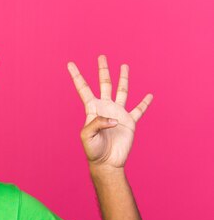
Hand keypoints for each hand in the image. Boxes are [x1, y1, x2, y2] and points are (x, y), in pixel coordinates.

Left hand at [67, 55, 152, 169]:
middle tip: (101, 56)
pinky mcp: (129, 122)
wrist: (106, 162)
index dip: (77, 76)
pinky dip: (145, 103)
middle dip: (103, 70)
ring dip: (123, 79)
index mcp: (92, 109)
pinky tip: (149, 95)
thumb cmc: (93, 150)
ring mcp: (118, 114)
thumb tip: (114, 118)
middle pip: (104, 84)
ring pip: (122, 91)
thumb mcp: (88, 135)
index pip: (83, 89)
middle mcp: (105, 108)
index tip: (70, 64)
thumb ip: (98, 123)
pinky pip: (139, 110)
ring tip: (124, 66)